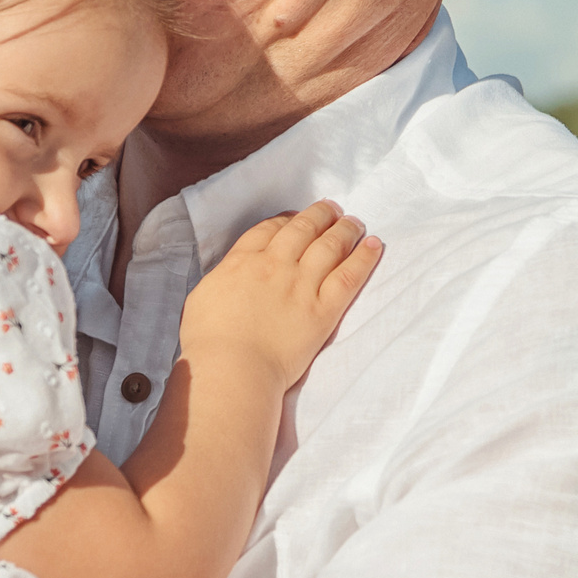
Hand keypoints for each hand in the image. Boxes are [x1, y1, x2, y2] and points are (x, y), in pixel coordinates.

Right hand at [178, 199, 381, 393]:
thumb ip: (224, 277)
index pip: (269, 228)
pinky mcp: (323, 310)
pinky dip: (364, 258)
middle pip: (303, 229)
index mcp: (243, 261)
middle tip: (331, 208)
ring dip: (345, 229)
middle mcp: (275, 265)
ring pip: (329, 246)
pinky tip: (374, 246)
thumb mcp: (203, 296)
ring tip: (354, 222)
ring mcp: (301, 285)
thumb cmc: (208, 341)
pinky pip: (349, 276)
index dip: (286, 219)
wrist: (232, 368)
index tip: (297, 216)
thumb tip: (235, 272)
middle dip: (319, 215)